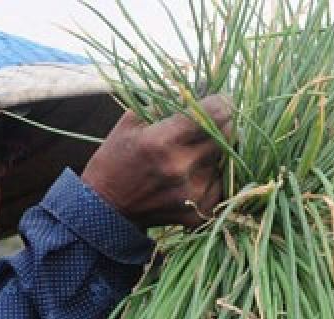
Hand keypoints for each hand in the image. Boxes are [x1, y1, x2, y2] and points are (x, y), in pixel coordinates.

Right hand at [82, 95, 233, 229]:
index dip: (223, 102)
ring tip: (197, 151)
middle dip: (224, 123)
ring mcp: (192, 193)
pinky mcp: (198, 213)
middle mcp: (180, 167)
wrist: (106, 207)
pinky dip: (214, 176)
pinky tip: (196, 174)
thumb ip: (166, 103)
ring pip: (225, 160)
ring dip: (216, 151)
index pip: (212, 113)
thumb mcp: (132, 121)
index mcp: (162, 141)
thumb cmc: (116, 158)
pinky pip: (221, 186)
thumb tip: (200, 89)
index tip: (222, 100)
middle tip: (216, 121)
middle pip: (226, 135)